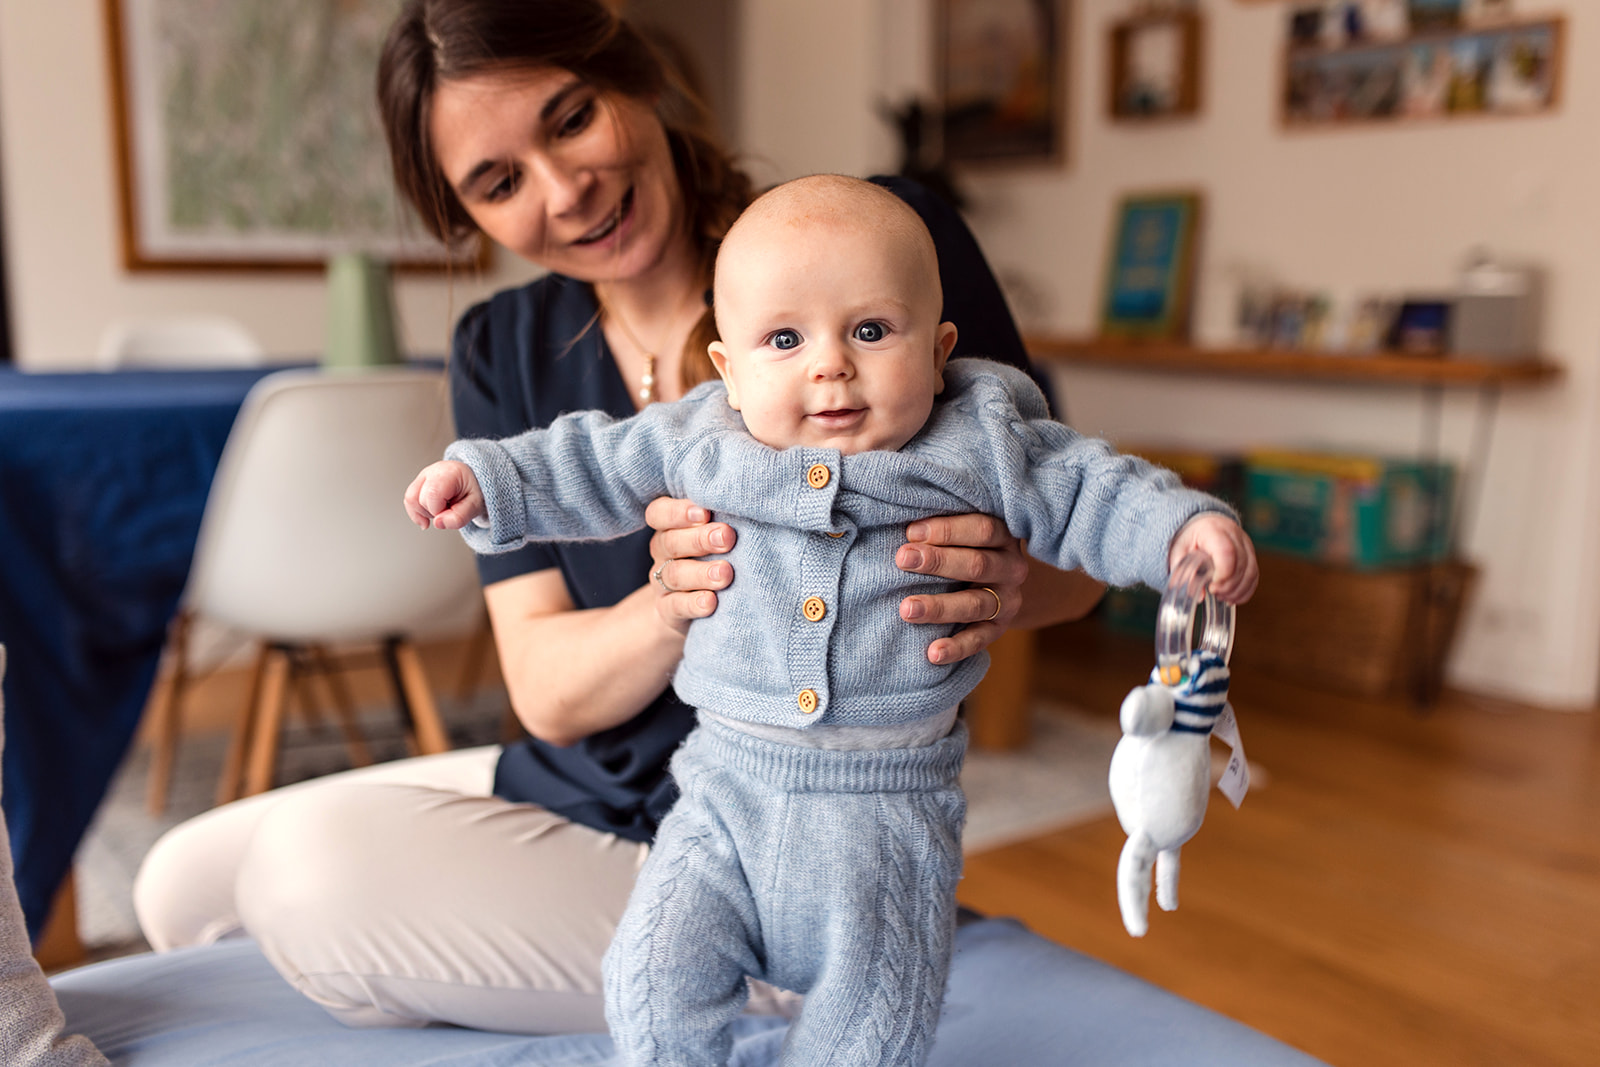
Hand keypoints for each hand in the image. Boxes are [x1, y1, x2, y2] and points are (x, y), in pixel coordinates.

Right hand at [404, 460, 483, 530]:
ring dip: (423, 513)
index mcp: (449, 473)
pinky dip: (418, 512)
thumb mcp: (475, 506)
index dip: (439, 511)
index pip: (431, 496)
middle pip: (418, 499)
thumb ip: (459, 517)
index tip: (452, 511)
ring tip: (441, 510)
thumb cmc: (475, 490)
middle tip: (449, 509)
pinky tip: (430, 516)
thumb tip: (438, 523)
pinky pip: (410, 500)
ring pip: (410, 499)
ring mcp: (424, 475)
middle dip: (432, 512)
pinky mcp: (419, 482)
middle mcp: (433, 471)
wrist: (475, 480)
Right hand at [644, 496, 735, 633]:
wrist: (690, 606)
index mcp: (669, 528)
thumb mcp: (713, 536)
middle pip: (670, 542)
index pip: (659, 513)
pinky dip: (693, 604)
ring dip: (701, 573)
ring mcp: (662, 582)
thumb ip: (721, 522)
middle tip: (727, 537)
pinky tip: (711, 602)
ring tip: (725, 573)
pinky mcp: (668, 609)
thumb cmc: (712, 556)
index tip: (705, 512)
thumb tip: (749, 508)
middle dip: (699, 539)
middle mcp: (662, 552)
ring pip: (675, 574)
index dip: (677, 512)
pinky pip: (675, 606)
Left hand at [896, 514, 1028, 664]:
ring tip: (907, 609)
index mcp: (1004, 536)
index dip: (947, 530)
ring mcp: (1007, 601)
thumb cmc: (962, 545)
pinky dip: (956, 648)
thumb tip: (904, 527)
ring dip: (939, 607)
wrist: (995, 580)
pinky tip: (932, 653)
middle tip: (902, 559)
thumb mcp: (962, 530)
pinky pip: (979, 640)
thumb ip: (939, 527)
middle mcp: (1011, 568)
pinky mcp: (998, 629)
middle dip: (937, 562)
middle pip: (977, 565)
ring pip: (975, 604)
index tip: (911, 532)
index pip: (982, 530)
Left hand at [1167, 514, 1258, 603]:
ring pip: (1251, 571)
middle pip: (1241, 564)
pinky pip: (1254, 575)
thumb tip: (1199, 596)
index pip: (1227, 552)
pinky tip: (1233, 597)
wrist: (1202, 525)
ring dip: (1238, 590)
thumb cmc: (1190, 538)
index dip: (1223, 573)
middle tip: (1214, 593)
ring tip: (1222, 596)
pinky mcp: (1251, 554)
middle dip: (1229, 585)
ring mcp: (1246, 544)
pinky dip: (1246, 590)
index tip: (1212, 586)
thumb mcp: (1179, 552)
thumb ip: (1184, 572)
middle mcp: (1234, 535)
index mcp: (1213, 530)